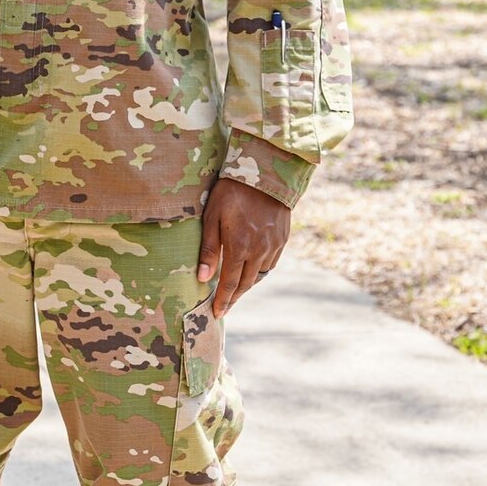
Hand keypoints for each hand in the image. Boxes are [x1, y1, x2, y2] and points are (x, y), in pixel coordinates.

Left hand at [197, 179, 290, 316]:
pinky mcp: (283, 238)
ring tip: (236, 292)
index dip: (223, 300)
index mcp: (239, 246)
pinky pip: (271, 263)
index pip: (230, 283)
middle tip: (224, 307)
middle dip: (234, 297)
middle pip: (246, 284)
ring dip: (247, 285)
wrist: (265, 171)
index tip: (216, 313)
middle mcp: (259, 250)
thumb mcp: (213, 216)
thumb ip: (209, 249)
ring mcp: (274, 245)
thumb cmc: (231, 191)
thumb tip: (203, 279)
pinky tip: (252, 272)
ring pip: (259, 275)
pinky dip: (260, 272)